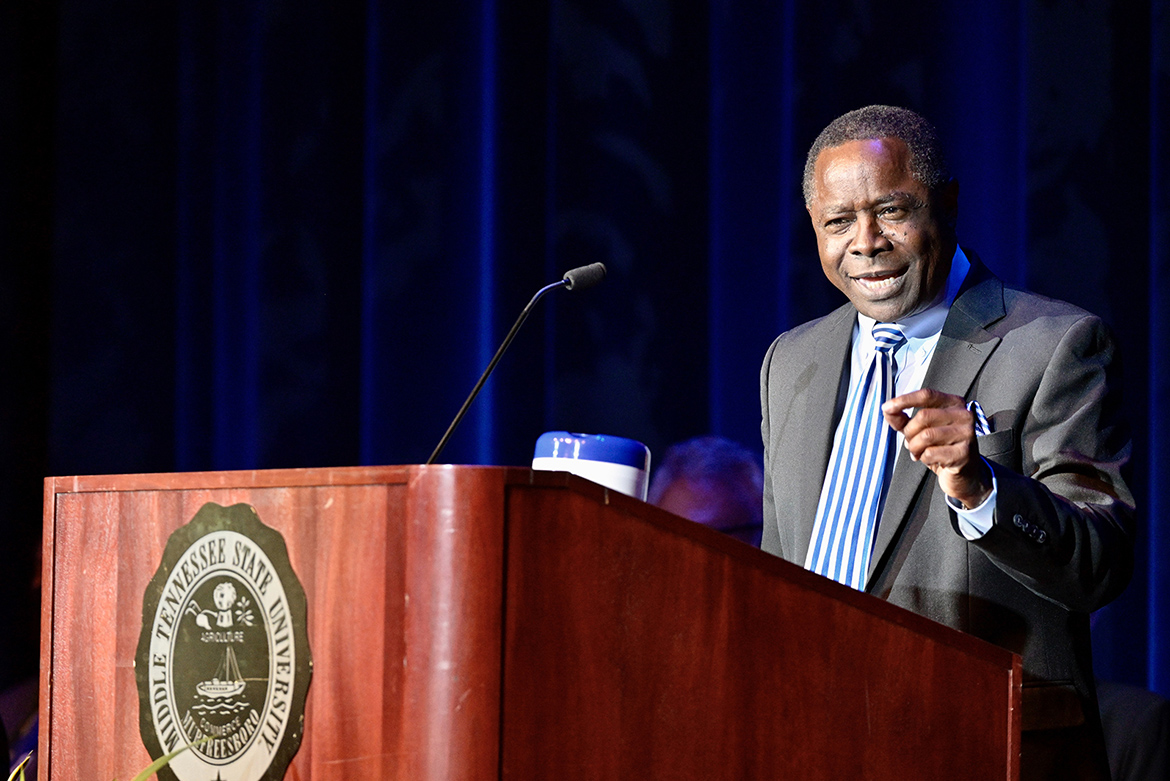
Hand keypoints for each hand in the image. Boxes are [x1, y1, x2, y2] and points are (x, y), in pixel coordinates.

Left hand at [882, 388, 991, 508]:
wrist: (964, 474)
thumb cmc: (942, 448)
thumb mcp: (920, 430)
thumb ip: (903, 419)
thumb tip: (887, 410)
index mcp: (954, 403)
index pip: (927, 395)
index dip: (904, 400)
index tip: (887, 407)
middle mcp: (964, 415)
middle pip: (923, 416)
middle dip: (909, 432)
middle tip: (911, 443)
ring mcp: (967, 434)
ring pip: (926, 436)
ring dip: (915, 447)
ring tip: (918, 452)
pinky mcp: (964, 453)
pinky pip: (931, 453)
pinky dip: (924, 458)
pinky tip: (932, 460)